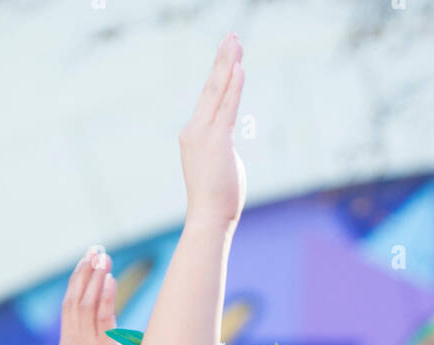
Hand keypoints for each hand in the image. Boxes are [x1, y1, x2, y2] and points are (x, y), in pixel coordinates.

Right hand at [59, 245, 117, 344]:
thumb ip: (99, 339)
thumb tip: (109, 309)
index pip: (69, 305)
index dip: (76, 280)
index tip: (86, 260)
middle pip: (73, 300)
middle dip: (84, 272)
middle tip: (95, 250)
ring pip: (84, 305)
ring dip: (94, 278)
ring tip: (102, 257)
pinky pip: (101, 319)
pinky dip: (104, 296)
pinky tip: (109, 278)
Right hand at [180, 32, 245, 229]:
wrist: (208, 218)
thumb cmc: (217, 200)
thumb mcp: (220, 166)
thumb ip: (224, 148)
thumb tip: (229, 146)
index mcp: (194, 135)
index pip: (209, 98)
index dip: (218, 74)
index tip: (225, 55)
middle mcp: (194, 130)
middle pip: (210, 87)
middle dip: (222, 59)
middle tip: (231, 36)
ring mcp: (203, 134)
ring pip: (217, 92)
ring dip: (228, 64)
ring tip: (235, 41)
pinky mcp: (217, 141)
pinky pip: (227, 107)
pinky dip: (233, 86)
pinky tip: (239, 68)